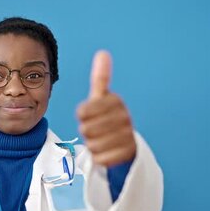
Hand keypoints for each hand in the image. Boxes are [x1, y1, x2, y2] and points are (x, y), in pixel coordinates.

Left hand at [76, 50, 135, 166]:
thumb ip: (101, 79)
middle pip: (86, 129)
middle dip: (87, 132)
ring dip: (92, 145)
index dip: (82, 117)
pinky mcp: (126, 153)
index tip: (91, 115)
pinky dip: (100, 157)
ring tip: (101, 140)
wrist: (126, 143)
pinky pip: (101, 158)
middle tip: (96, 130)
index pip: (83, 111)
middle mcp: (124, 117)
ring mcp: (127, 135)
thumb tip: (103, 53)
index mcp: (116, 101)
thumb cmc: (107, 118)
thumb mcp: (102, 99)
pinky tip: (107, 151)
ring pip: (92, 144)